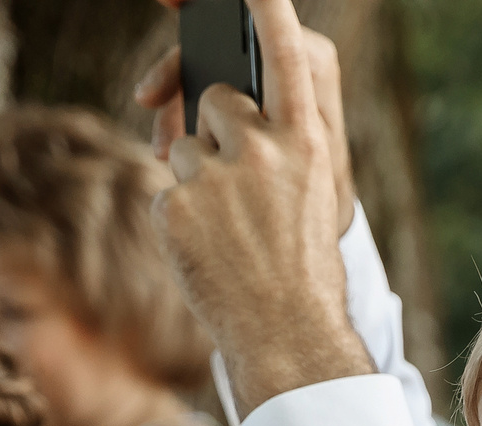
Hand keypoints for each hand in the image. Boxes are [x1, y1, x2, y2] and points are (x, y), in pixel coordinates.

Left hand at [141, 0, 370, 412]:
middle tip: (243, 190)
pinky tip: (209, 250)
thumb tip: (219, 115)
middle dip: (218, 131)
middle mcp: (264, 148)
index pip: (288, 53)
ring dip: (197, 179)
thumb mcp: (313, 193)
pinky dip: (181, 218)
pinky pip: (168, 189)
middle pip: (217, 99)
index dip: (266, 7)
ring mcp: (219, 176)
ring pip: (184, 145)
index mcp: (309, 142)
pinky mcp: (180, 204)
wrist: (288, 335)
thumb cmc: (304, 266)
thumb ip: (279, 146)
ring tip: (229, 230)